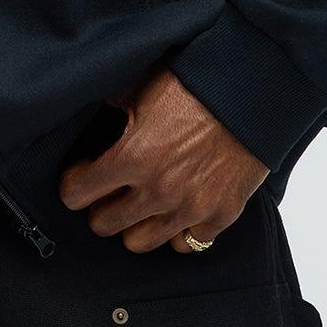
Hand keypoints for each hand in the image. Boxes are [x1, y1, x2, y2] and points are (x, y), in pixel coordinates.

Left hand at [57, 63, 269, 252]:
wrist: (253, 91)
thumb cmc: (197, 82)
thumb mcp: (141, 86)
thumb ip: (112, 109)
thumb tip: (93, 114)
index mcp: (131, 156)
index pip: (75, 194)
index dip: (73, 182)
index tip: (81, 174)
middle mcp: (157, 190)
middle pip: (103, 224)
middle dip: (99, 206)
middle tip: (108, 190)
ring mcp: (190, 208)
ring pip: (139, 242)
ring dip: (134, 223)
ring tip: (140, 203)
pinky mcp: (220, 216)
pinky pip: (185, 244)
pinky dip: (177, 230)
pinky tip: (176, 209)